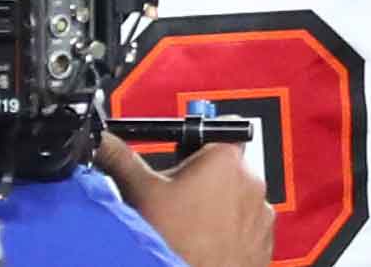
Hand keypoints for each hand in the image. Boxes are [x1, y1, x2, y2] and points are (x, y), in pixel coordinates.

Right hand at [95, 132, 273, 266]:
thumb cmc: (173, 243)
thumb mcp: (140, 193)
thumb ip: (122, 158)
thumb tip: (105, 142)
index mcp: (226, 159)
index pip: (223, 127)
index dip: (200, 141)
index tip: (184, 155)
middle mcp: (253, 182)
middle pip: (229, 166)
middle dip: (206, 177)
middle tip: (179, 197)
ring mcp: (262, 214)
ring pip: (239, 198)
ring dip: (221, 205)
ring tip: (190, 224)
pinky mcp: (265, 242)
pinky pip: (249, 227)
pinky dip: (232, 231)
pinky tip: (206, 241)